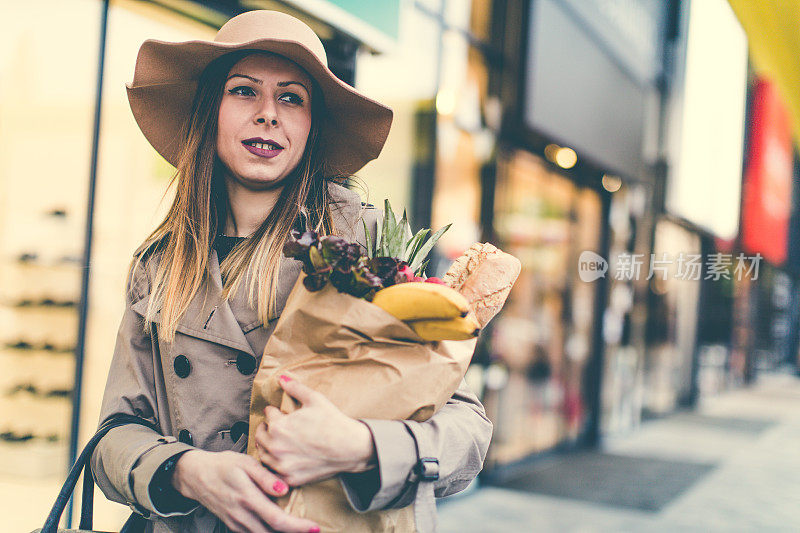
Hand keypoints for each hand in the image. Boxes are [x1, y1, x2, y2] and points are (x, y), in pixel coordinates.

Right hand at [172, 449, 319, 532]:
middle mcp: (241, 515)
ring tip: (299, 528)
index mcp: (247, 498)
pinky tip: (281, 527)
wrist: (196, 475)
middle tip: (313, 530)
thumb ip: (265, 477)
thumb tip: (283, 490)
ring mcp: (236, 523)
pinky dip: (269, 532)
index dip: (297, 527)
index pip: (276, 519)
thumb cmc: (223, 465)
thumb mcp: (245, 463)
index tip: (314, 527)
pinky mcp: (233, 525)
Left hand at [254, 374, 375, 486]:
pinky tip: (283, 458)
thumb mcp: (315, 399)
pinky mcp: (290, 478)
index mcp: (278, 426)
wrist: (350, 447)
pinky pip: (273, 473)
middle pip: (260, 436)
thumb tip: (282, 378)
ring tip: (276, 442)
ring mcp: (282, 465)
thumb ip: (295, 388)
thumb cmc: (333, 422)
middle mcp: (276, 447)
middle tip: (272, 426)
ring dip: (267, 447)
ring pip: (263, 455)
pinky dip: (275, 465)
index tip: (278, 412)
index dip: (274, 411)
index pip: (267, 415)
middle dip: (266, 428)